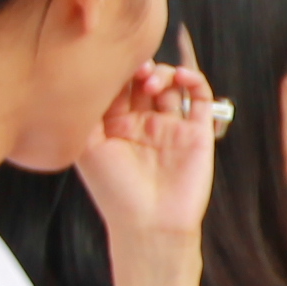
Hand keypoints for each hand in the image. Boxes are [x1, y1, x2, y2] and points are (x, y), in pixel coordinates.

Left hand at [75, 60, 219, 245]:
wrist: (149, 223)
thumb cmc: (114, 192)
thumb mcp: (86, 147)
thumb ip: (87, 111)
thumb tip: (89, 76)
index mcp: (115, 126)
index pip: (118, 86)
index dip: (117, 70)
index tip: (112, 61)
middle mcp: (144, 124)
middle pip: (144, 80)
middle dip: (140, 68)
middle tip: (136, 70)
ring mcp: (171, 126)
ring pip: (171, 84)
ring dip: (164, 73)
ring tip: (152, 81)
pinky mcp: (197, 132)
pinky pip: (200, 98)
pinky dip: (194, 80)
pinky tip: (182, 76)